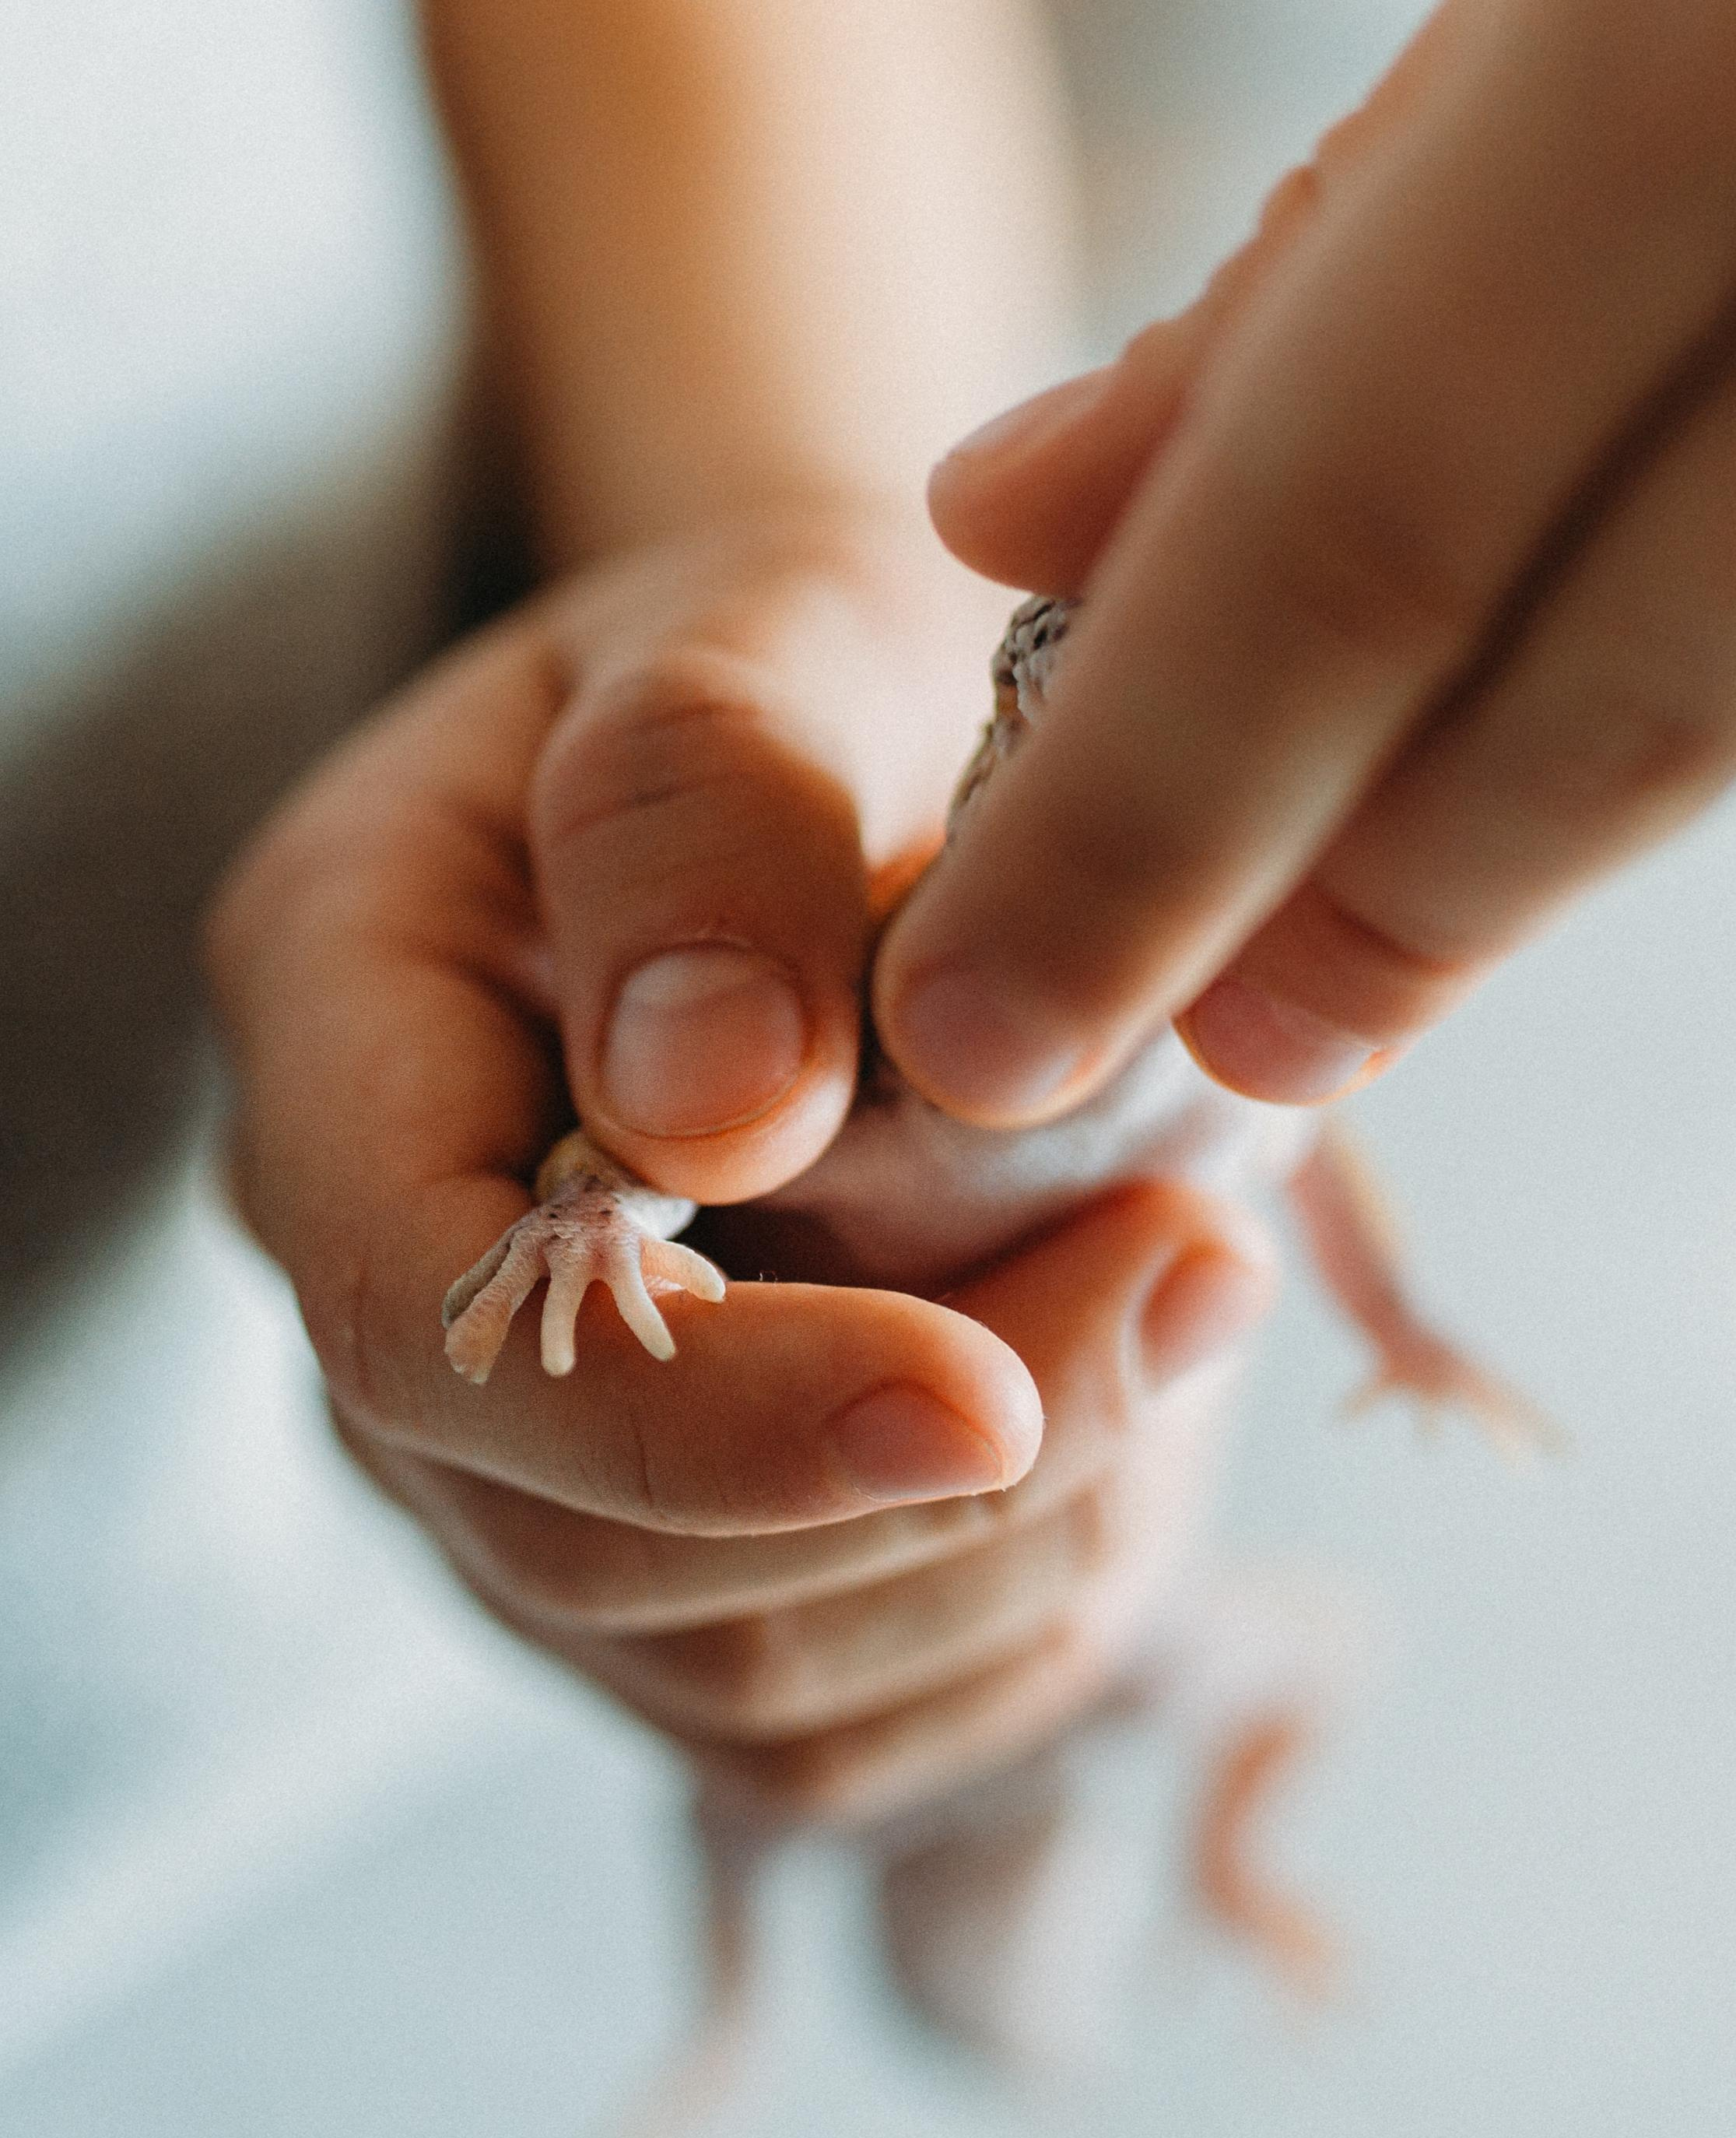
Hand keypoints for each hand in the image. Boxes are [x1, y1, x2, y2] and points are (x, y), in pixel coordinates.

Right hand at [206, 509, 1273, 1815]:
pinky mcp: (653, 1562)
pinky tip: (1131, 1433)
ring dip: (1012, 1549)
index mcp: (341, 1020)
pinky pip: (827, 1725)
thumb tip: (711, 1106)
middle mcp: (383, 1279)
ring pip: (734, 1674)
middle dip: (930, 1477)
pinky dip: (1017, 1626)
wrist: (840, 774)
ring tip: (1190, 1300)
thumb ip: (710, 811)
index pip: (415, 1320)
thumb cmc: (810, 681)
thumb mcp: (768, 637)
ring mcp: (502, 1456)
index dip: (696, 1412)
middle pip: (589, 1547)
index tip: (981, 1392)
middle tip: (1200, 1265)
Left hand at [874, 0, 1735, 1115]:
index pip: (1362, 514)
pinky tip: (1524, 784)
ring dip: (1511, 868)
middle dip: (1363, 923)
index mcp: (1680, 59)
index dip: (1150, 815)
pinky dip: (1652, 729)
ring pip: (1723, 711)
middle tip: (1208, 1056)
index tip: (984, 1029)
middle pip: (1603, 694)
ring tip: (1335, 973)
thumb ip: (1300, 258)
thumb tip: (1002, 521)